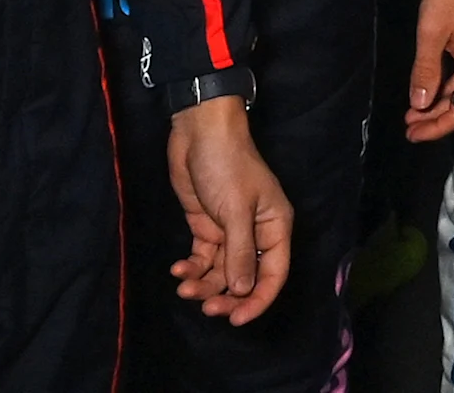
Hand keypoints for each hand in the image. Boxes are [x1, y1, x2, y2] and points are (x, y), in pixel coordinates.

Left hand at [167, 93, 291, 323]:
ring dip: (204, 284)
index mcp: (275, 227)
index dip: (258, 300)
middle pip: (246, 278)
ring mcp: (230, 232)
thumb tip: (243, 292)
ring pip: (221, 272)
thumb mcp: (236, 209)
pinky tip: (178, 270)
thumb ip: (240, 252)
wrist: (200, 133)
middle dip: (227, 296)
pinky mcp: (207, 227)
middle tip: (205, 307)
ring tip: (184, 287)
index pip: (274, 274)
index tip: (236, 320)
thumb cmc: (228, 165)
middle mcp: (256, 234)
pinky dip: (191, 268)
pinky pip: (203, 259)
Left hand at [403, 0, 453, 141]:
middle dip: (439, 120)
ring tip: (414, 110)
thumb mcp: (431, 33)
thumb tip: (421, 105)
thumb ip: (426, 71)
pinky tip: (429, 87)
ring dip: (442, 104)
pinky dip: (449, 88)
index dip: (437, 129)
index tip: (411, 134)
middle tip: (409, 125)